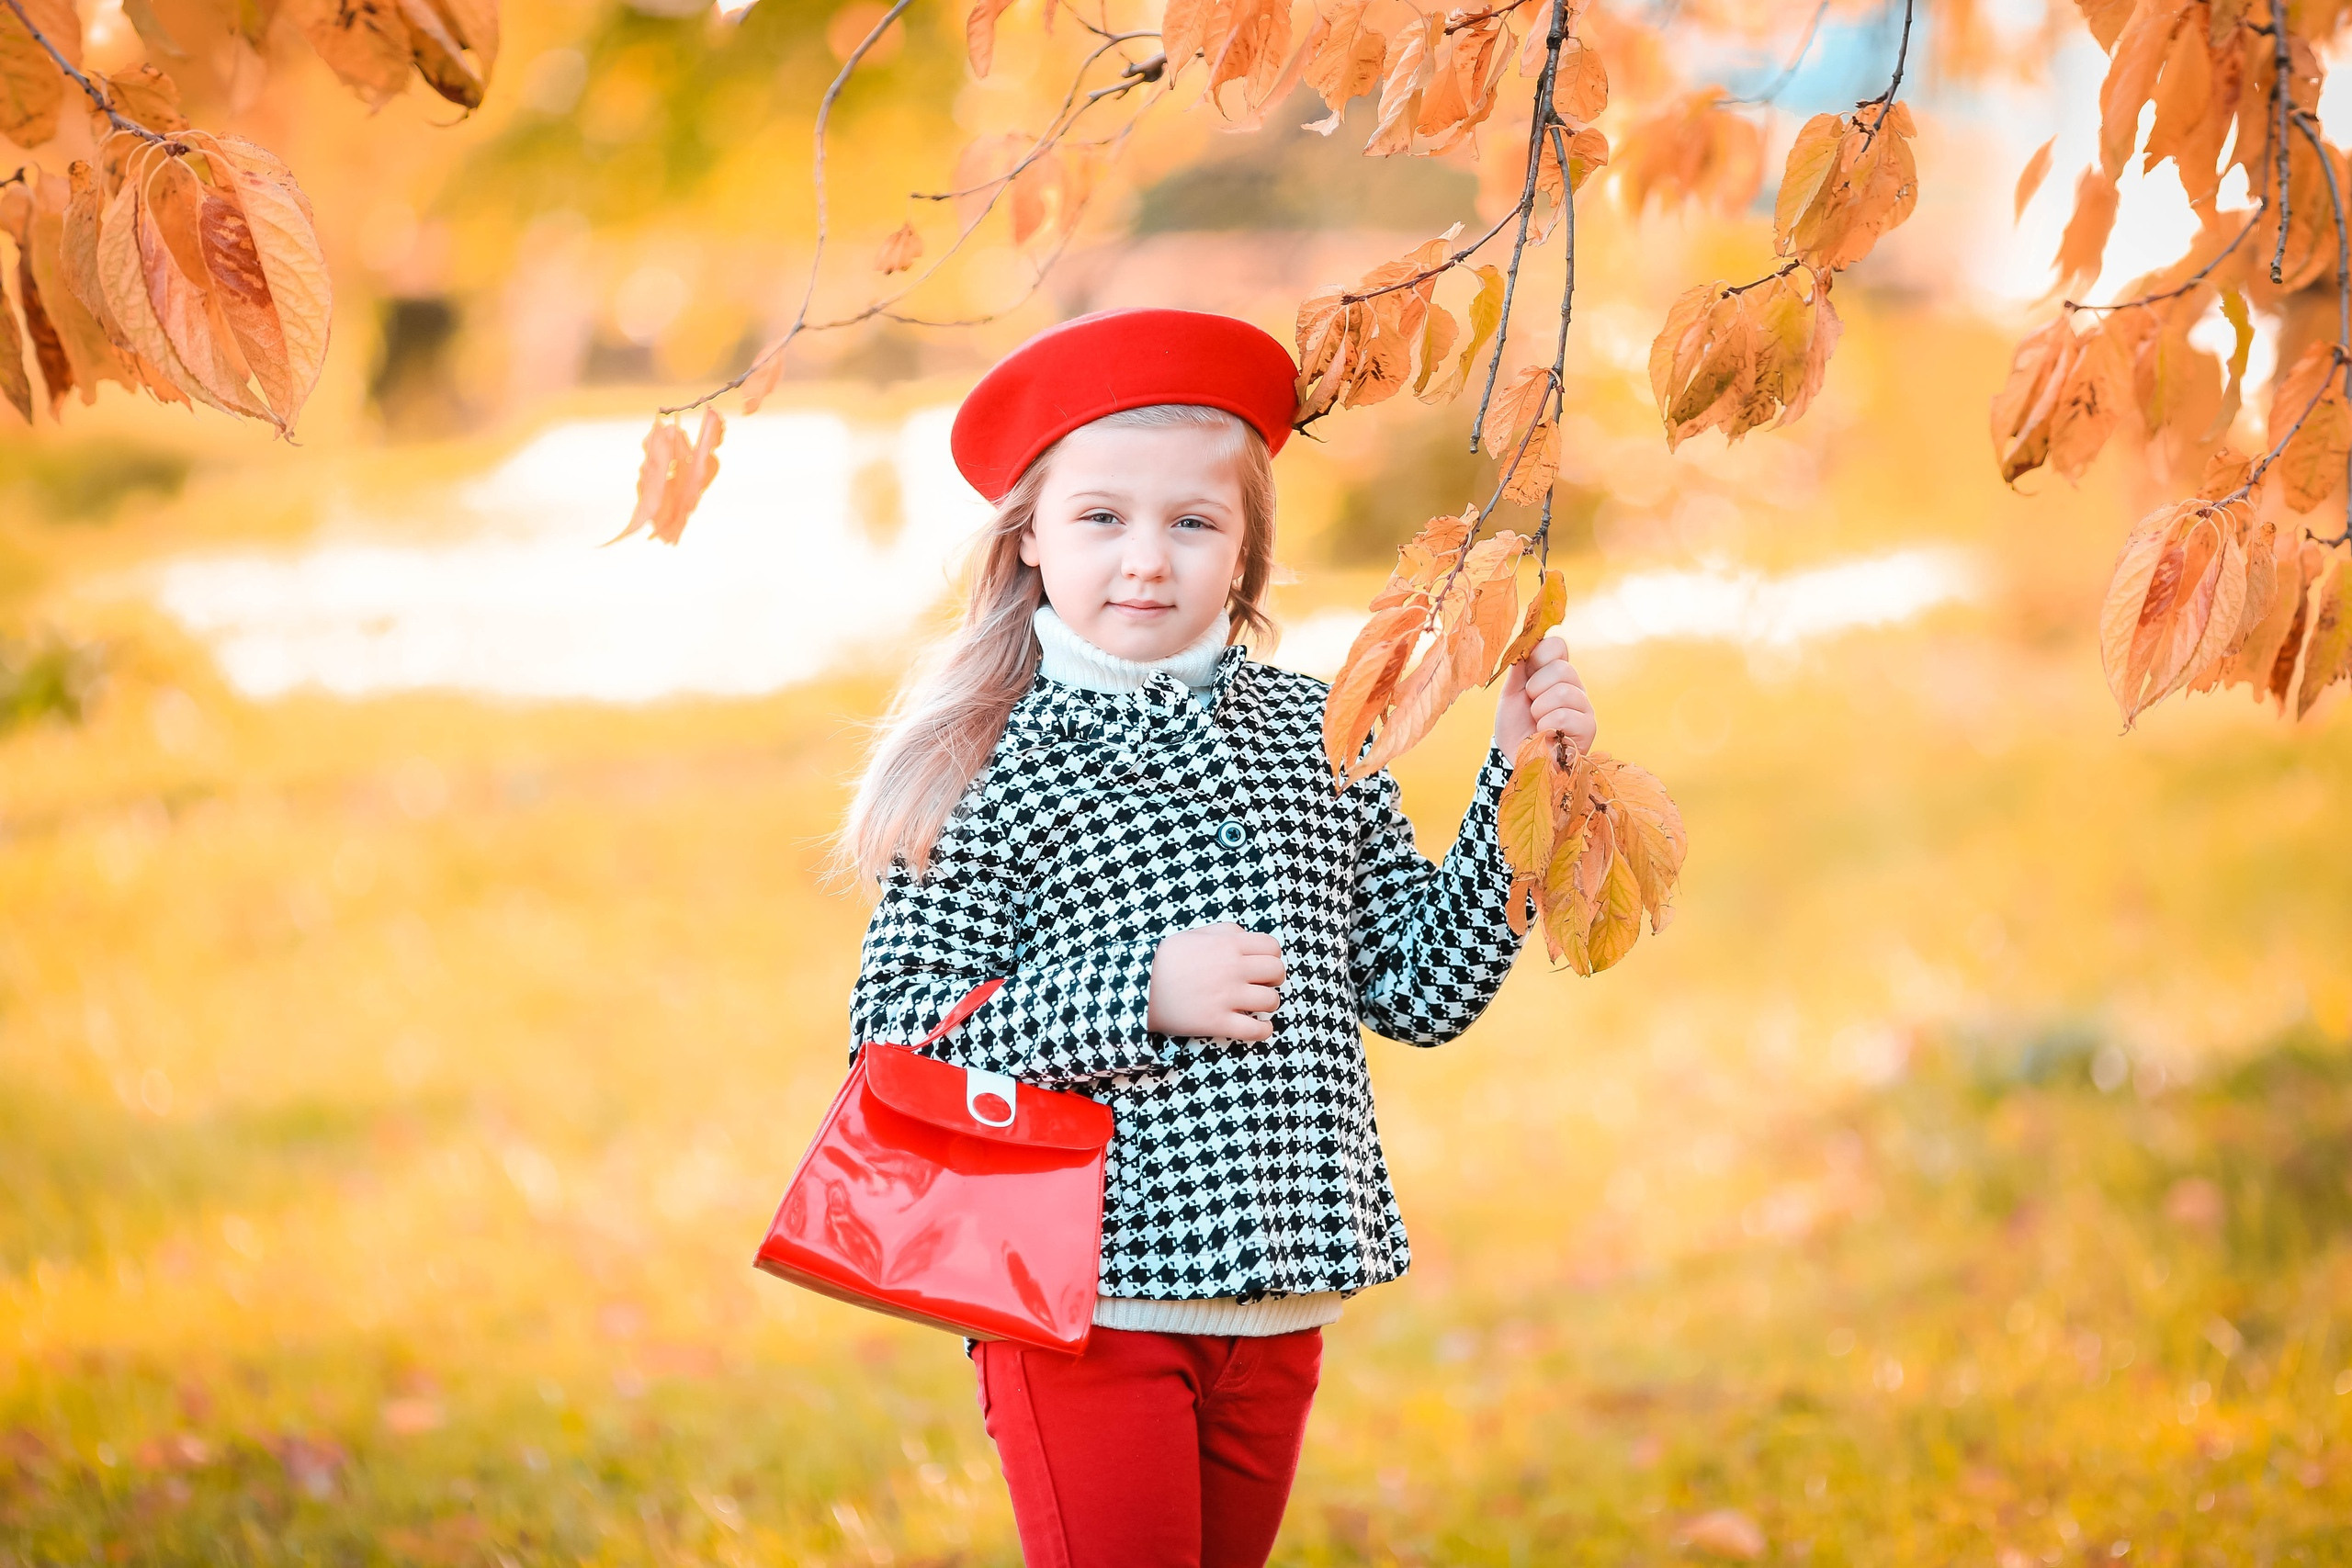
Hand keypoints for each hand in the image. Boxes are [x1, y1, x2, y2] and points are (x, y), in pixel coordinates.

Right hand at [1146, 923, 1284, 1041]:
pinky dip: (1264, 1030)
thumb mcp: (1193, 935)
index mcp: (1228, 945)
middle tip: (1263, 983)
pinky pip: (1256, 1030)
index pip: (1272, 947)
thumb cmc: (1164, 960)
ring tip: (1256, 1005)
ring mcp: (1226, 997)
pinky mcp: (1218, 1023)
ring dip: (1268, 1003)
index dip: (1272, 956)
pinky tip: (1259, 1027)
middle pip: (1276, 971)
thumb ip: (1223, 931)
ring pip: (1271, 1001)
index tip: (1263, 964)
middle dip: (1274, 978)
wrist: (1138, 987)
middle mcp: (1232, 969)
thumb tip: (1246, 936)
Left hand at [1494, 636, 1597, 757]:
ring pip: (1564, 692)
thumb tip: (1524, 644)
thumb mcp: (1510, 694)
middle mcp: (1574, 686)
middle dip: (1535, 689)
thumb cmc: (1514, 726)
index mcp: (1555, 674)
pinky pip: (1565, 716)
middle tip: (1531, 707)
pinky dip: (1547, 727)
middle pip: (1561, 668)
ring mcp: (1584, 706)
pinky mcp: (1588, 728)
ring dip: (1540, 710)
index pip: (1557, 645)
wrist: (1514, 758)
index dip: (1538, 656)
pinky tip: (1545, 735)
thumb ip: (1518, 669)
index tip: (1526, 676)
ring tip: (1537, 722)